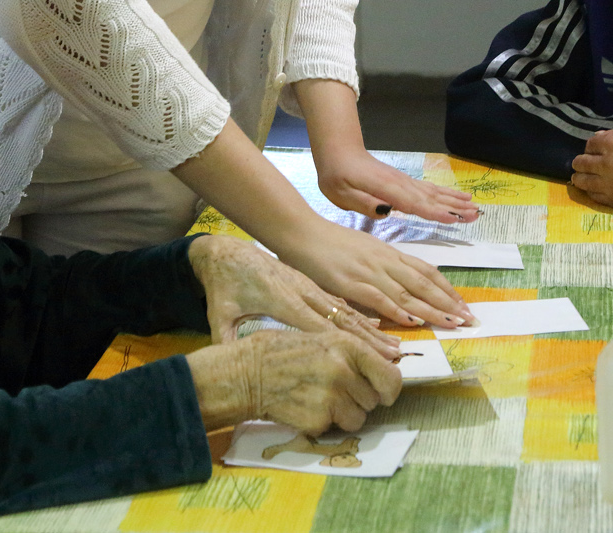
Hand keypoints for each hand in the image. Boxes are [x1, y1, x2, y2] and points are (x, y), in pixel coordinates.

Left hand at [187, 234, 398, 357]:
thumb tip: (222, 362)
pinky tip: (377, 328)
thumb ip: (224, 337)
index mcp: (281, 298)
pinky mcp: (310, 286)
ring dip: (372, 329)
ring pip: (346, 310)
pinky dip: (361, 316)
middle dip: (369, 340)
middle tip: (394, 358)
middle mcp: (302, 291)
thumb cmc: (223, 282)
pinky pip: (340, 303)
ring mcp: (309, 287)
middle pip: (341, 318)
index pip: (315, 325)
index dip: (341, 343)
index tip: (364, 360)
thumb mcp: (218, 311)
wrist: (227, 250)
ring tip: (394, 347)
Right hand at [187, 329, 401, 434]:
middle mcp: (343, 371)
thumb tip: (388, 368)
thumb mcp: (322, 338)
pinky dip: (323, 422)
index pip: (391, 377)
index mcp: (348, 346)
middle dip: (359, 399)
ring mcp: (330, 397)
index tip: (383, 392)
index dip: (389, 388)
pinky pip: (334, 428)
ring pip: (357, 419)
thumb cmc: (283, 351)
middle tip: (335, 389)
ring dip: (343, 414)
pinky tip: (304, 406)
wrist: (246, 372)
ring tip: (319, 398)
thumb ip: (354, 354)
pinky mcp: (317, 420)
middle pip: (373, 400)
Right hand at [273, 222, 473, 328]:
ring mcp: (369, 272)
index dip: (446, 288)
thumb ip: (381, 265)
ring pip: (408, 293)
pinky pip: (380, 299)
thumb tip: (398, 284)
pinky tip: (414, 321)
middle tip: (468, 318)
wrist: (301, 232)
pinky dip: (399, 311)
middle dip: (448, 302)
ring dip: (433, 310)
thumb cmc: (329, 242)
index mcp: (388, 253)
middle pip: (424, 283)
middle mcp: (384, 261)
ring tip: (452, 323)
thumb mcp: (362, 249)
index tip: (462, 303)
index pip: (425, 271)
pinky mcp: (351, 283)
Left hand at [316, 149, 478, 223]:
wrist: (339, 151)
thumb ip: (363, 203)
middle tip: (477, 215)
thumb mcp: (341, 193)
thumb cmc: (337, 175)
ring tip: (475, 207)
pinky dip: (445, 194)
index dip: (434, 212)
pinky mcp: (403, 182)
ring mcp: (404, 181)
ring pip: (434, 192)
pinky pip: (428, 189)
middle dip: (454, 207)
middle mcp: (400, 183)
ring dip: (455, 200)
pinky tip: (457, 197)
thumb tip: (386, 210)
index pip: (414, 203)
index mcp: (386, 188)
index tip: (455, 219)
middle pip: (431, 198)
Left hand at [569, 121, 612, 212]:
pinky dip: (592, 191)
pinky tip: (596, 189)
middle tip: (586, 165)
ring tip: (583, 178)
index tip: (596, 151)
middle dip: (583, 162)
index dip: (593, 147)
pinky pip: (593, 195)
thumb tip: (602, 136)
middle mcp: (606, 163)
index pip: (589, 144)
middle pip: (580, 163)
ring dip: (581, 177)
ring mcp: (608, 184)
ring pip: (581, 181)